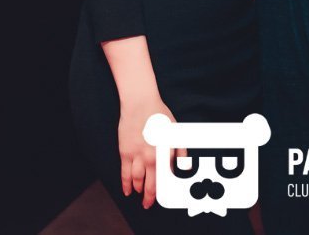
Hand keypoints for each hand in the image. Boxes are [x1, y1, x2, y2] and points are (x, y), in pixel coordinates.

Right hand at [117, 95, 180, 209]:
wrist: (140, 104)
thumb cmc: (160, 115)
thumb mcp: (176, 132)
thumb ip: (181, 151)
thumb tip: (184, 168)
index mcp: (165, 154)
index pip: (165, 181)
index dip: (164, 193)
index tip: (163, 200)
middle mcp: (151, 159)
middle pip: (150, 186)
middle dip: (149, 198)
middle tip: (148, 205)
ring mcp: (136, 156)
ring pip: (137, 181)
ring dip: (138, 190)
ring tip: (139, 195)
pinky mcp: (125, 153)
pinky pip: (125, 174)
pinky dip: (126, 184)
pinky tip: (127, 191)